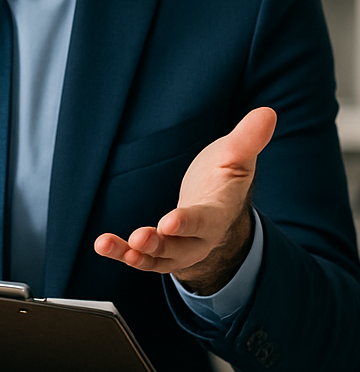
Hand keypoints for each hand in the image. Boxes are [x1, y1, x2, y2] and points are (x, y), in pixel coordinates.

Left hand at [93, 108, 275, 295]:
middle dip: (159, 245)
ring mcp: (179, 248)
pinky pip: (140, 257)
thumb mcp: (236, 155)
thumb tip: (268, 112)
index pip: (205, 221)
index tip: (169, 222)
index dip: (189, 223)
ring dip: (134, 254)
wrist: (216, 205)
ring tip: (106, 244)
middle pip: (180, 248)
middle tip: (139, 239)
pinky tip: (102, 245)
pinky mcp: (159, 250)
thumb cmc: (223, 177)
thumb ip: (248, 139)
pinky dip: (121, 253)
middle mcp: (199, 238)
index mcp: (218, 214)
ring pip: (157, 258)